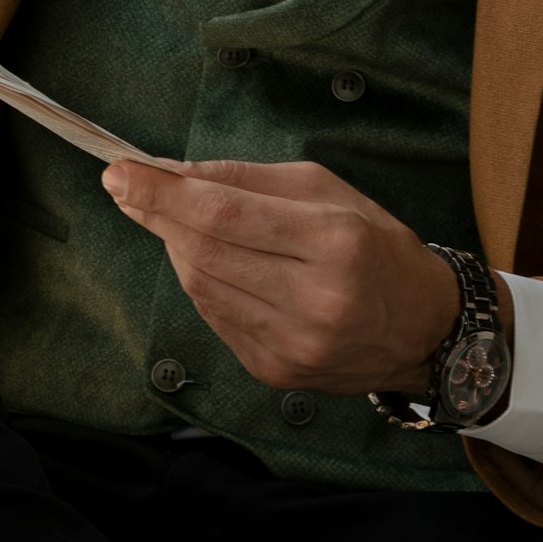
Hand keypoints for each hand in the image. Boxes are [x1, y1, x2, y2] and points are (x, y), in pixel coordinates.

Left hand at [101, 157, 471, 397]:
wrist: (423, 329)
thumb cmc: (375, 245)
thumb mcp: (325, 189)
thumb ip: (246, 178)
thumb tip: (174, 172)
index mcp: (336, 242)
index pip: (225, 215)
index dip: (164, 194)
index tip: (120, 171)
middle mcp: (315, 300)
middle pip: (205, 253)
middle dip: (156, 215)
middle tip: (126, 186)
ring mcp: (293, 344)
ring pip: (201, 286)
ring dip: (175, 246)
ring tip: (175, 219)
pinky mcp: (275, 370)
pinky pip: (214, 316)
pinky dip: (199, 281)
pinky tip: (207, 259)